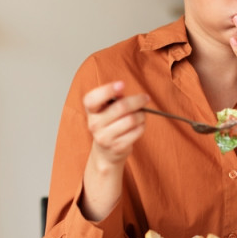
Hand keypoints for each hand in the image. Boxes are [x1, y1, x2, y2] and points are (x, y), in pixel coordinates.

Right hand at [80, 81, 147, 220]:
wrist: (106, 152)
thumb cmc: (109, 125)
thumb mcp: (106, 110)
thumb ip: (115, 100)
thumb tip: (126, 95)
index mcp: (91, 111)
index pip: (93, 99)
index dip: (108, 90)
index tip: (122, 84)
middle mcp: (94, 124)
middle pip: (121, 107)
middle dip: (137, 100)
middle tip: (145, 98)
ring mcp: (105, 137)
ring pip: (132, 119)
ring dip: (141, 115)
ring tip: (142, 115)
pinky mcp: (117, 147)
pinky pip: (136, 131)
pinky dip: (142, 126)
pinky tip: (139, 126)